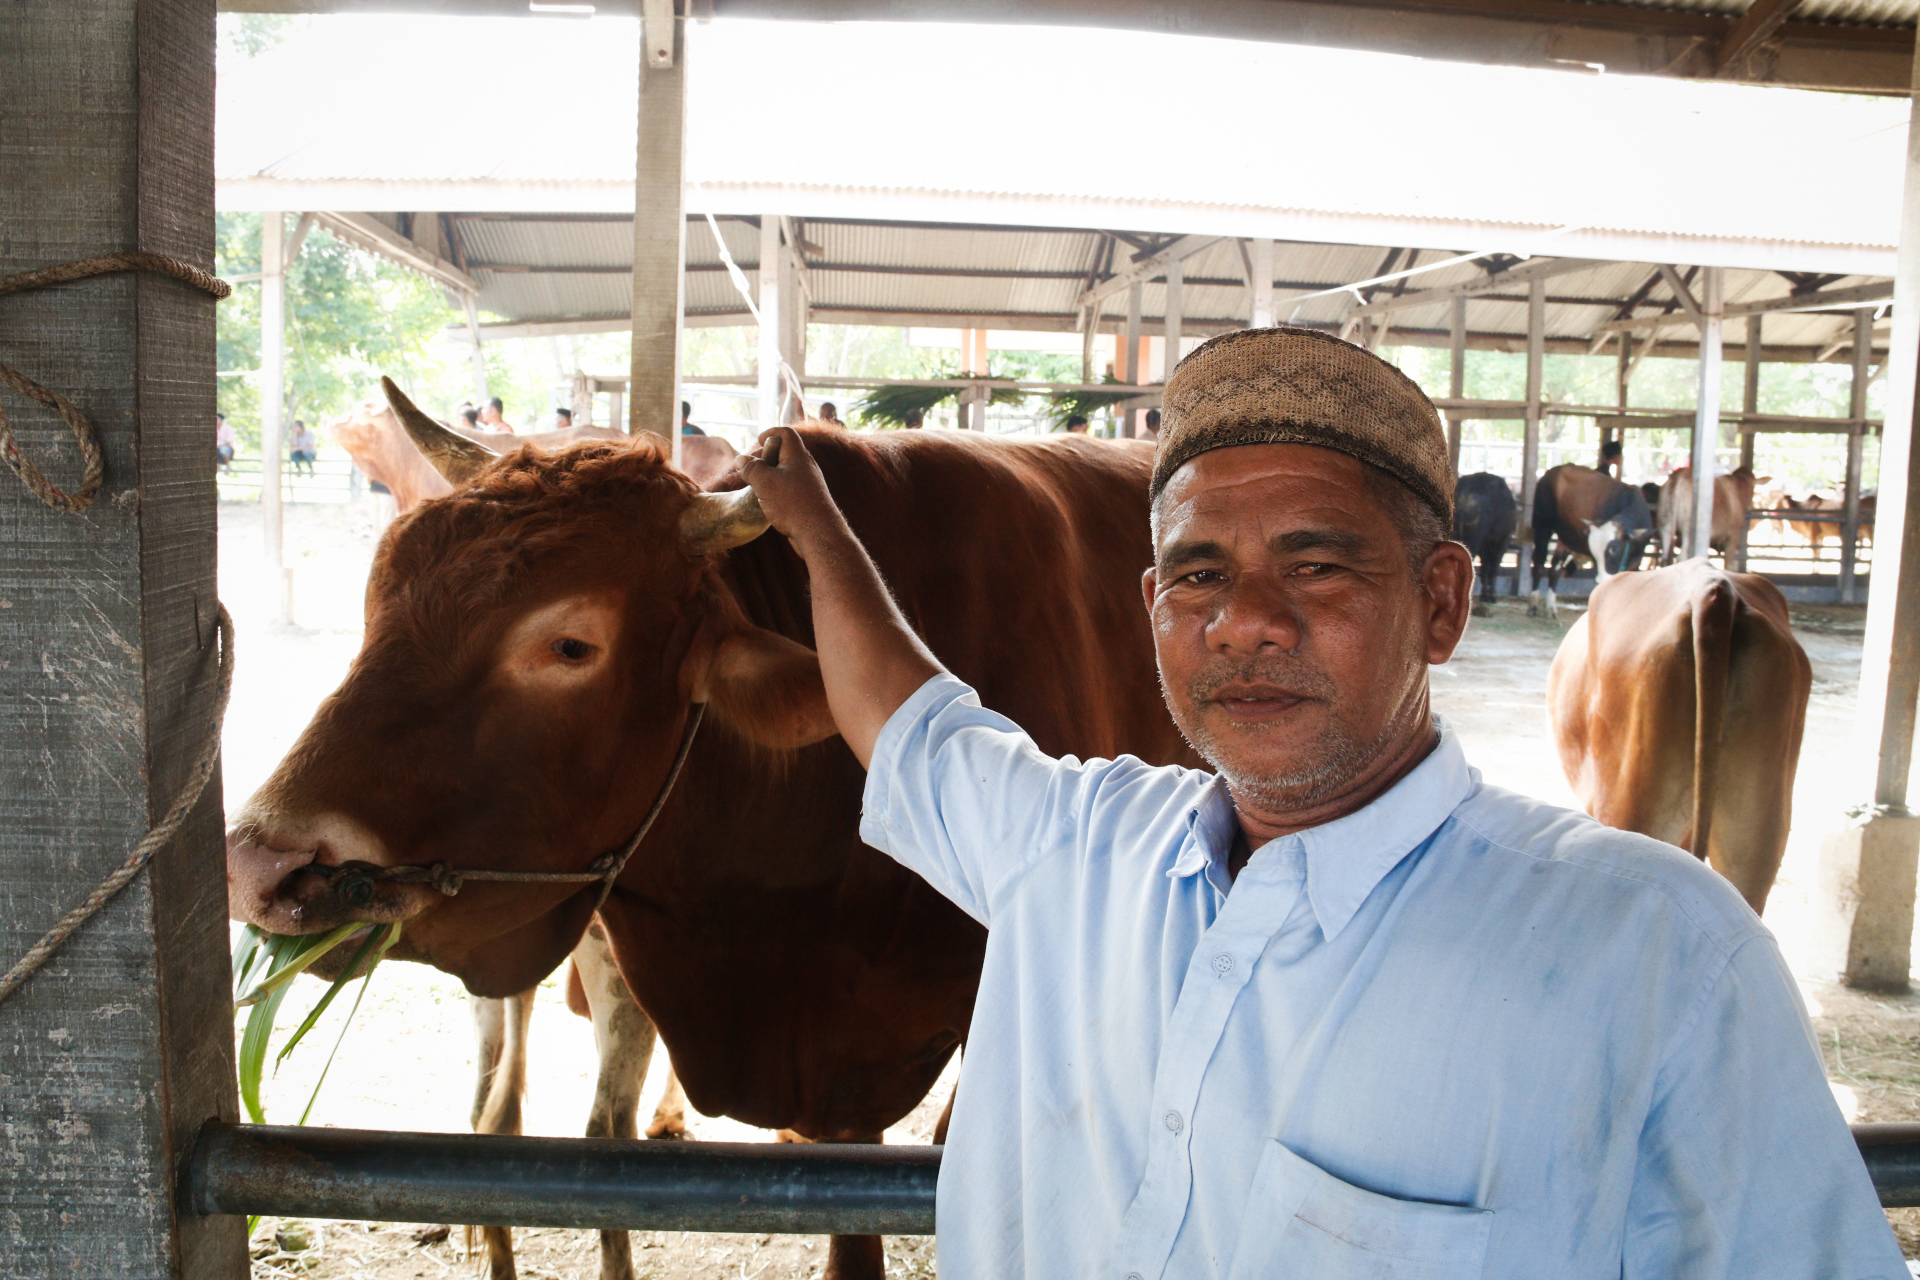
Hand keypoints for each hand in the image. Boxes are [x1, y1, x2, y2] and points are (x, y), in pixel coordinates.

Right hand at [735, 427, 849, 559]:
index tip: (757, 442)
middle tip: (750, 467)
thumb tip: (740, 459)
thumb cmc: (792, 503)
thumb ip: (751, 467)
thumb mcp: (764, 482)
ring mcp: (808, 484)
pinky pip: (789, 486)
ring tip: (755, 484)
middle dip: (765, 456)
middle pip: (785, 452)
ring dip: (769, 474)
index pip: (785, 434)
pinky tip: (767, 500)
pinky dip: (777, 488)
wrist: (818, 533)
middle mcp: (806, 467)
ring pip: (786, 471)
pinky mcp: (807, 500)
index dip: (770, 433)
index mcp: (798, 456)